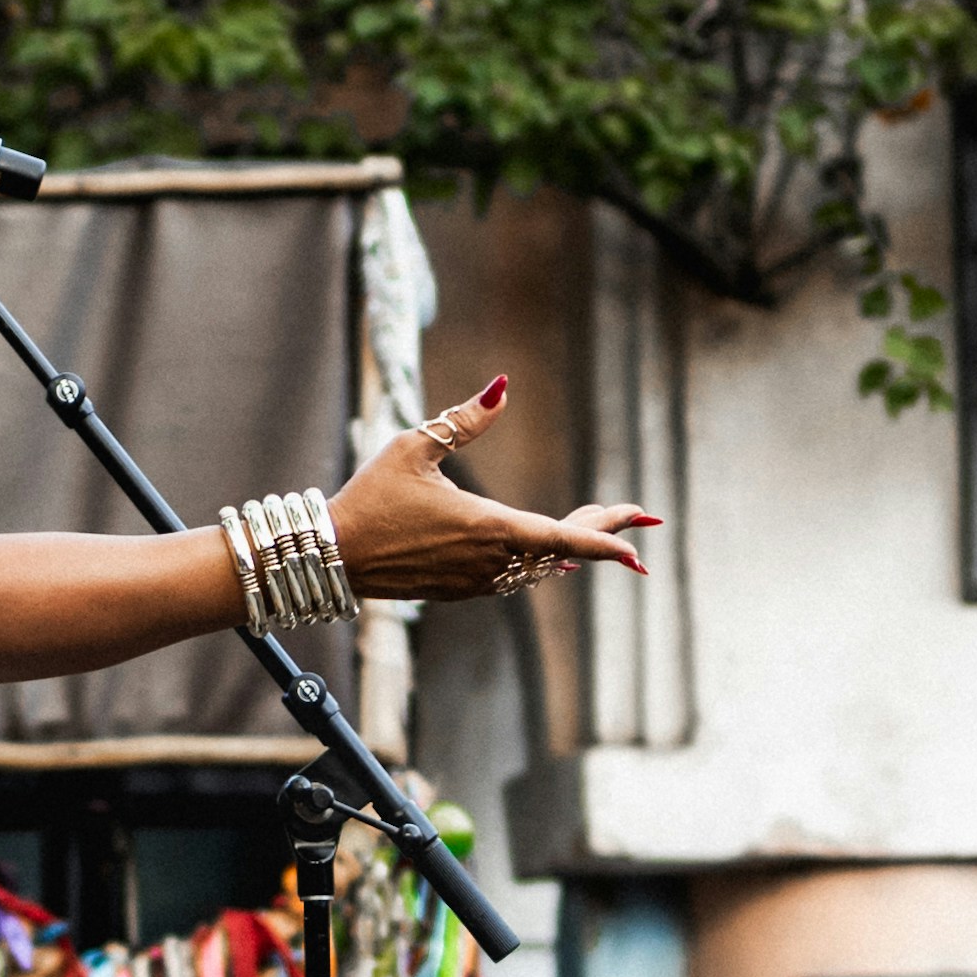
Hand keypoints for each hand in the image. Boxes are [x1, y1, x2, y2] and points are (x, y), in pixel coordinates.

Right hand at [327, 379, 660, 607]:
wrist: (332, 555)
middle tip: (636, 517)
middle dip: (600, 532)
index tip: (643, 536)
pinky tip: (552, 552)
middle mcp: (489, 562)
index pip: (565, 536)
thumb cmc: (370, 497)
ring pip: (539, 566)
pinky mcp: (459, 591)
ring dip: (569, 545)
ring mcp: (475, 581)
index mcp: (488, 528)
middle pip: (562, 550)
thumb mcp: (415, 446)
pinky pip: (514, 577)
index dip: (609, 536)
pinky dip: (539, 559)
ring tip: (597, 521)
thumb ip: (465, 420)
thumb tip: (503, 385)